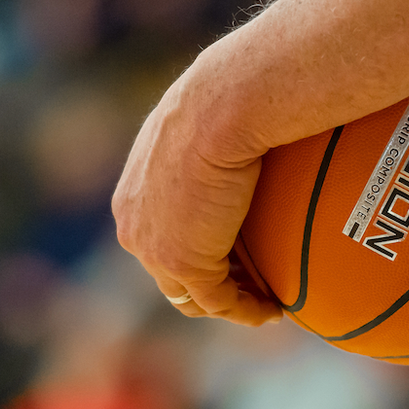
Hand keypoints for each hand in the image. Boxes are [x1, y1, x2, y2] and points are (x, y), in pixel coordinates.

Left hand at [112, 68, 283, 326]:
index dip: (194, 248)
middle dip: (206, 283)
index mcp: (135, 191)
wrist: (222, 106)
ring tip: (263, 305)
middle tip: (247, 286)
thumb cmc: (226, 98)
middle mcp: (135, 224)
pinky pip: (220, 302)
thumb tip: (252, 126)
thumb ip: (216, 136)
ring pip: (191, 295)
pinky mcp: (186, 263)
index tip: (229, 253)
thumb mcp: (207, 119)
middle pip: (168, 273)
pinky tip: (273, 309)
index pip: (159, 234)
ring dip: (227, 304)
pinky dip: (246, 310)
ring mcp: (155, 249)